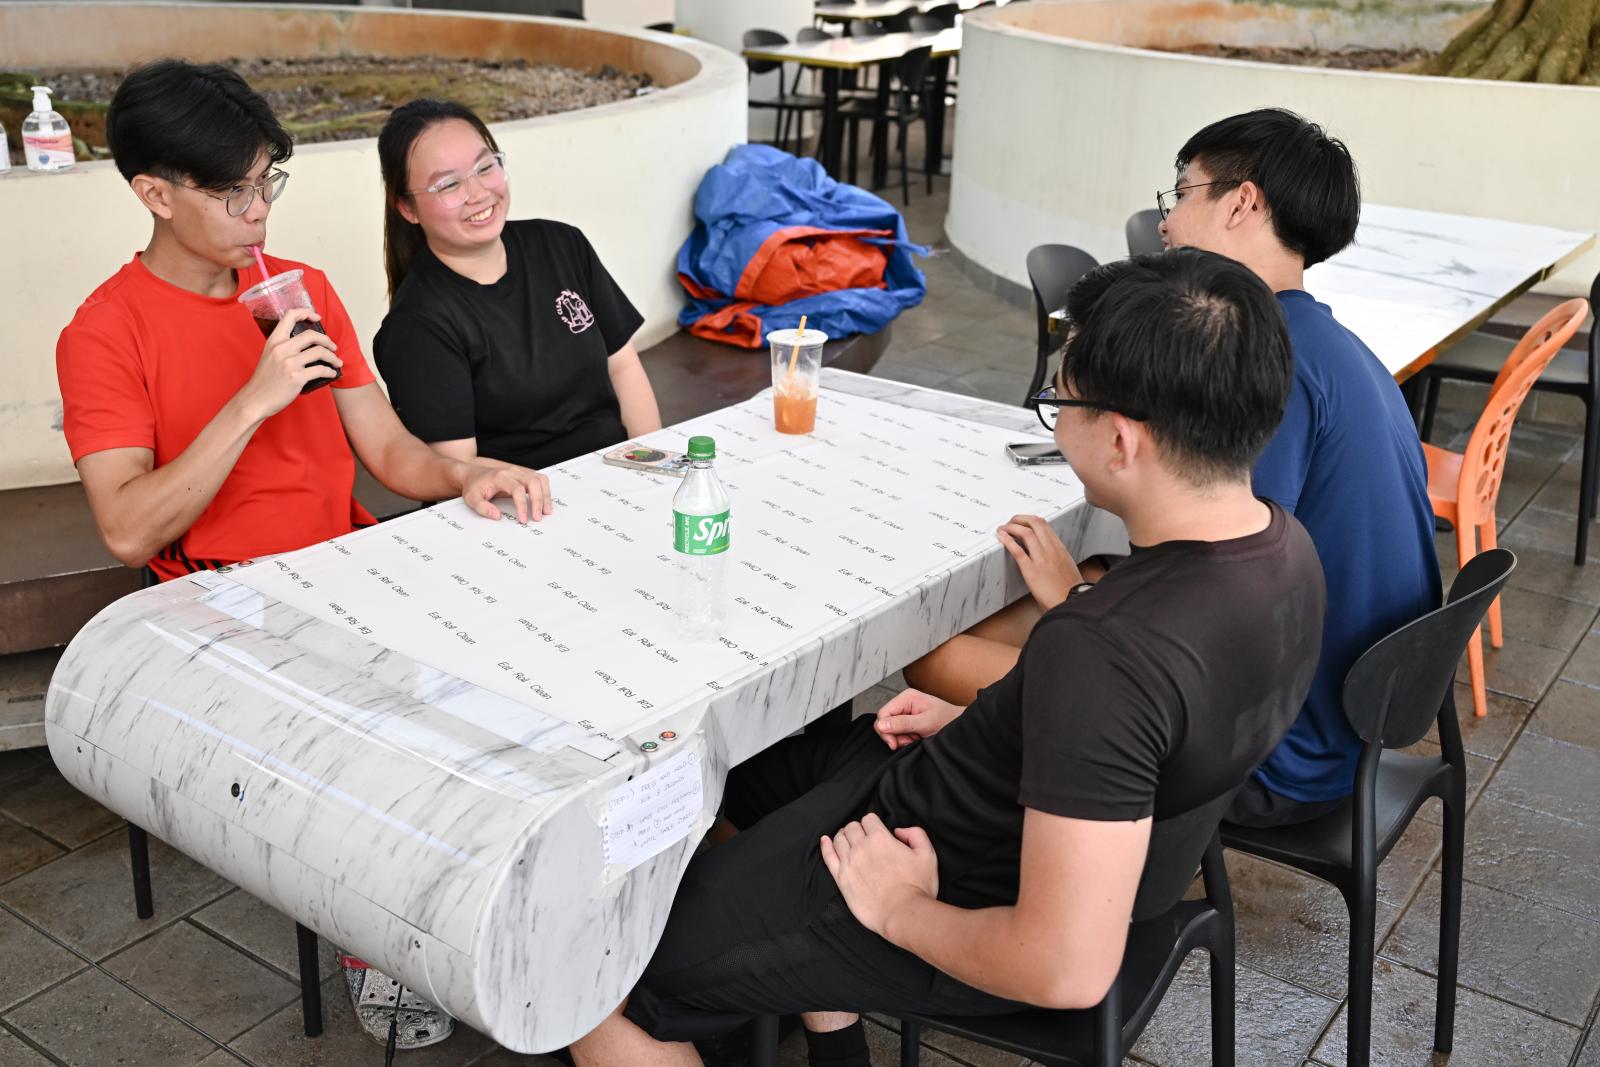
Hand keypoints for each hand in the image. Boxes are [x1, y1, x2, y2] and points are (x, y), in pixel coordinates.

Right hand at [239, 307, 340, 419]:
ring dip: (333, 357)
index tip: (316, 318)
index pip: (290, 316)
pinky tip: (331, 373)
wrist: (255, 400)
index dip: (306, 313)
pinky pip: (320, 370)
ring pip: (320, 352)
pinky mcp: (296, 377)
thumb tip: (305, 346)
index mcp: (274, 341)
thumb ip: (283, 348)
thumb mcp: (269, 356)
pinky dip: (330, 371)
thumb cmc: (264, 380)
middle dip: (327, 340)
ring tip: (337, 362)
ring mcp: (289, 363)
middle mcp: (281, 349)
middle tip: (333, 347)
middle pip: (311, 335)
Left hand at [461, 463, 552, 522]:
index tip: (523, 519)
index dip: (522, 505)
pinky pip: (540, 480)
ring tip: (546, 511)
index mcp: (500, 477)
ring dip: (546, 495)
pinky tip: (544, 503)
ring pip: (540, 480)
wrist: (473, 474)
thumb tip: (497, 516)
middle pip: (533, 482)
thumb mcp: (472, 499)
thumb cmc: (474, 486)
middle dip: (539, 501)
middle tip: (538, 517)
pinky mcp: (524, 476)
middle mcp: (513, 472)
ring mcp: (520, 472)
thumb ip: (483, 508)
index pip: (518, 489)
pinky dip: (545, 491)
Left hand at [819, 813, 937, 937]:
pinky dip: (826, 846)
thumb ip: (916, 834)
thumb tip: (899, 831)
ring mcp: (849, 863)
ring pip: (839, 839)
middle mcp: (862, 847)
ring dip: (844, 836)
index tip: (876, 830)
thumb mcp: (928, 855)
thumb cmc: (917, 886)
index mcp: (881, 838)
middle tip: (863, 837)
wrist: (902, 913)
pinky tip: (825, 841)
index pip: (869, 819)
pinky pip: (828, 856)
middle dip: (858, 829)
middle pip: (852, 827)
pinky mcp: (841, 879)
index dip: (873, 823)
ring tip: (848, 840)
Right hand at [874, 689, 963, 749]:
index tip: (895, 743)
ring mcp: (905, 712)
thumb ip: (903, 723)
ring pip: (891, 730)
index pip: (883, 714)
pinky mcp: (908, 721)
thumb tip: (882, 724)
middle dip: (895, 736)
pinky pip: (898, 733)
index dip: (885, 730)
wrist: (960, 726)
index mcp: (906, 697)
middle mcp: (904, 703)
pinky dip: (906, 740)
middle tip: (910, 740)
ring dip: (902, 739)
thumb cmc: (948, 720)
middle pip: (885, 722)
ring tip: (917, 738)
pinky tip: (917, 738)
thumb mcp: (925, 723)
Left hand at [997, 514, 1082, 611]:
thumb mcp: (1067, 565)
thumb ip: (1057, 556)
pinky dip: (1007, 540)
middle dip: (1018, 519)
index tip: (1020, 521)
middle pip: (1033, 523)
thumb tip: (1047, 552)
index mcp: (1059, 548)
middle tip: (1009, 522)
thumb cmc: (1070, 589)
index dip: (1028, 519)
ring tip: (1002, 529)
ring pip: (1025, 533)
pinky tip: (1001, 537)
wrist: (1072, 601)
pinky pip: (1017, 551)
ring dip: (1010, 527)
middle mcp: (1051, 549)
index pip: (1043, 524)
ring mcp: (1041, 559)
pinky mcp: (1032, 570)